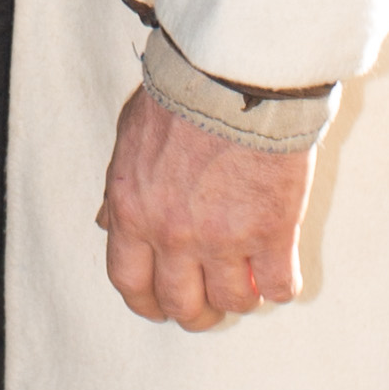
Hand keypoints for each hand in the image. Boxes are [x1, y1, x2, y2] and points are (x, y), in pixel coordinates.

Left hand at [96, 85, 313, 332]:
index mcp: (132, 211)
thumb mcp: (129, 138)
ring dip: (242, 298)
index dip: (147, 302)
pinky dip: (281, 285)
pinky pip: (279, 285)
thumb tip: (106, 223)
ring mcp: (224, 238)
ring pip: (233, 300)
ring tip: (251, 282)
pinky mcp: (272, 231)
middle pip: (182, 303)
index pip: (130, 282)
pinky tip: (281, 272)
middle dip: (196, 313)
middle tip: (210, 307)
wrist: (233, 75)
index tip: (161, 305)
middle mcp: (173, 234)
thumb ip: (119, 188)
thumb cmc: (181, 95)